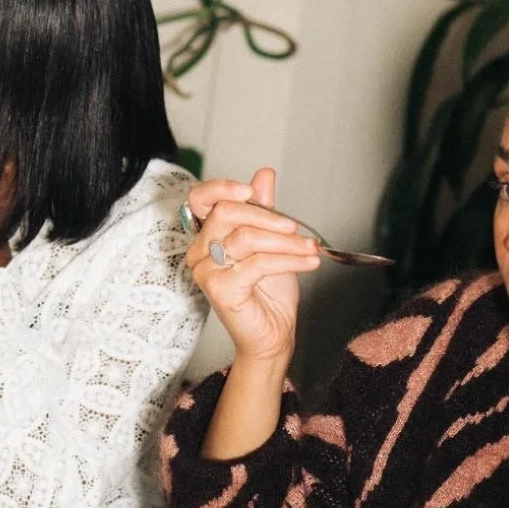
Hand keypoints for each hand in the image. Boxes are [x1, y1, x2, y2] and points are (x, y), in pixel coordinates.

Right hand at [185, 169, 320, 367]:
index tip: (251, 190)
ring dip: (286, 242)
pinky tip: (308, 263)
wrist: (273, 333)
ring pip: (246, 238)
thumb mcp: (270, 241)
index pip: (200, 198)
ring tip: (310, 249)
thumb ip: (263, 209)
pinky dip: (288, 260)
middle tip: (295, 228)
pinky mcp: (218, 288)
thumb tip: (264, 174)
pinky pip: (256, 263)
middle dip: (268, 217)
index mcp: (206, 234)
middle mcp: (199, 250)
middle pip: (226, 214)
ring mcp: (205, 270)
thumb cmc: (268, 292)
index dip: (222, 188)